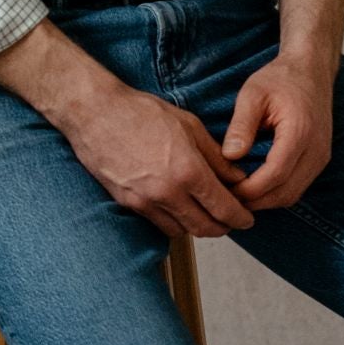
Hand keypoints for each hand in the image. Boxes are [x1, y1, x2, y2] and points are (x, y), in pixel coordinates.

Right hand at [63, 81, 256, 239]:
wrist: (95, 114)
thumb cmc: (141, 112)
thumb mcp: (189, 126)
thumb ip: (216, 157)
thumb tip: (237, 177)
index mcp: (188, 171)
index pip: (224, 208)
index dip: (240, 218)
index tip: (247, 219)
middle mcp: (168, 193)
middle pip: (205, 228)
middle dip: (223, 228)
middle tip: (230, 220)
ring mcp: (145, 202)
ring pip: (182, 231)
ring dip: (197, 226)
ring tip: (204, 212)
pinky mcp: (128, 204)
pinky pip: (159, 224)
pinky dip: (174, 222)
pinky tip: (179, 207)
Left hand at [218, 51, 334, 209]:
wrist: (311, 70)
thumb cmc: (280, 78)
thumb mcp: (253, 94)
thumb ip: (241, 125)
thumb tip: (230, 156)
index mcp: (300, 132)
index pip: (275, 175)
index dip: (249, 190)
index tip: (225, 190)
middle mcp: (316, 150)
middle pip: (285, 193)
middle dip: (255, 201)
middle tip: (227, 198)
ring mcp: (321, 157)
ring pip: (292, 195)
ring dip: (265, 200)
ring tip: (238, 194)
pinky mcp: (319, 160)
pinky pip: (298, 187)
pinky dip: (276, 192)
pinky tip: (255, 186)